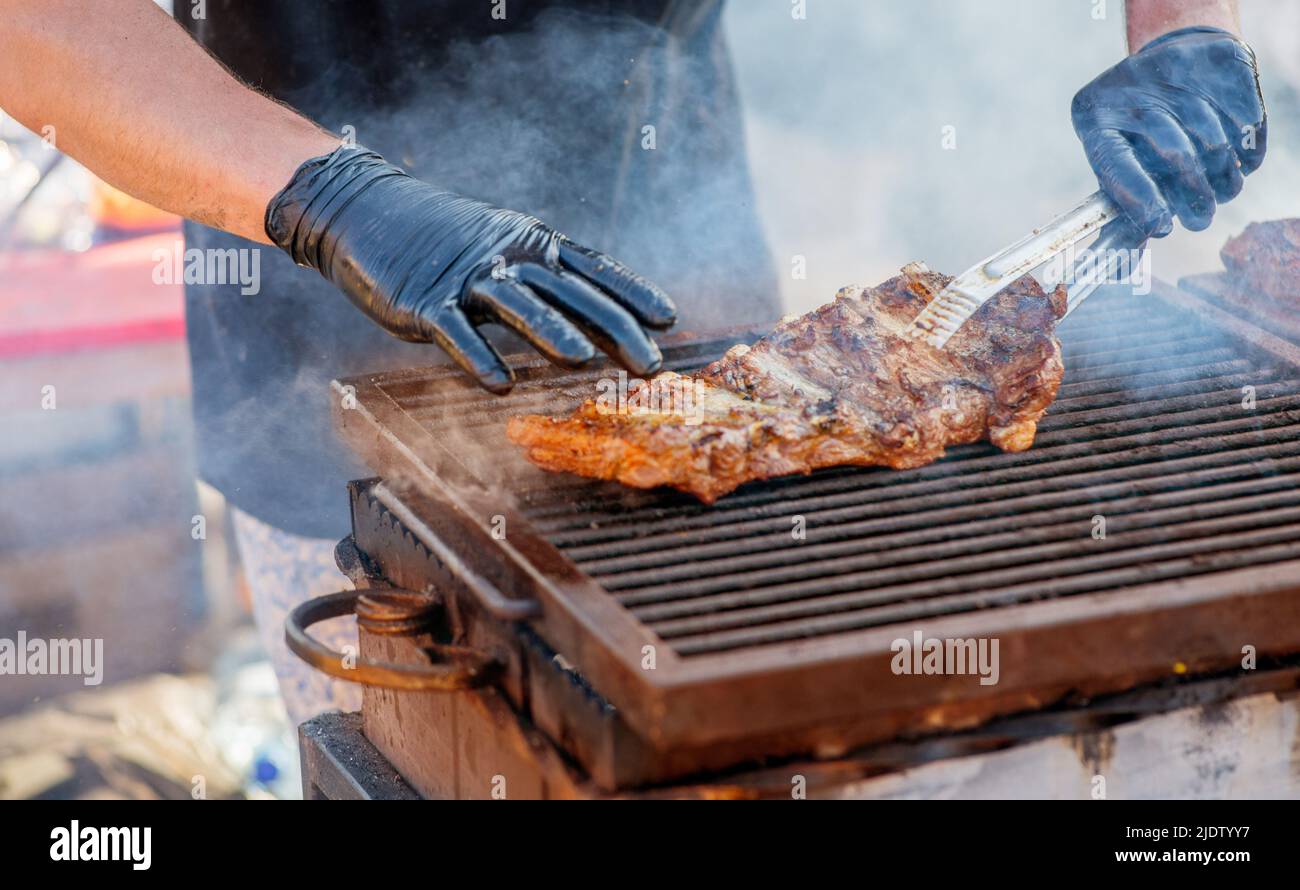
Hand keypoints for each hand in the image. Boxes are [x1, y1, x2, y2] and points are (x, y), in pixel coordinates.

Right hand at [265, 147, 676, 392]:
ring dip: (553, 335)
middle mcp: (508, 257)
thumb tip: (592, 316)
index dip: (633, 293)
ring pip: (518, 307)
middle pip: (571, 293)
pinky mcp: (424, 301)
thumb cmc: (443, 237)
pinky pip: (455, 332)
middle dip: (614, 328)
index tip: (669, 319)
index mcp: (532, 244)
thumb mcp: (502, 247)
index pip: (594, 268)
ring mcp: (466, 278)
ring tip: (584, 363)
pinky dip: (478, 357)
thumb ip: (544, 279)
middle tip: (650, 364)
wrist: (366, 209)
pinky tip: (499, 385)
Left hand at [1072, 26, 1265, 238]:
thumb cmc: (1139, 127)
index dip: (1140, 201)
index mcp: (1096, 119)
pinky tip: (1238, 162)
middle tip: (1201, 220)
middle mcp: (1134, 93)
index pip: (1117, 166)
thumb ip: (1124, 204)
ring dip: (1223, 178)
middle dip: (1193, 195)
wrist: (1174, 56)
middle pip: (1175, 154)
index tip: (1161, 227)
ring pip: (1214, 141)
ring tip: (1223, 193)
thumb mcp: (1118, 158)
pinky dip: (1246, 152)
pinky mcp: (1224, 64)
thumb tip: (1125, 262)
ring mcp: (1181, 75)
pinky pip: (1245, 121)